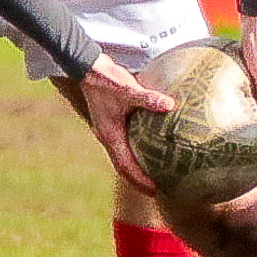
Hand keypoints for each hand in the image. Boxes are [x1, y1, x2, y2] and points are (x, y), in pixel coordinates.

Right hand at [77, 51, 174, 191]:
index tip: (155, 190)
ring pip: (122, 154)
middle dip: (138, 179)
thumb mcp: (128, 89)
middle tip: (157, 188)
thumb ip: (148, 98)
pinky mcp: (110, 120)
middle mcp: (107, 136)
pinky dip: (134, 150)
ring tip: (153, 171)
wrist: (86, 66)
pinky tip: (148, 145)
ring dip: (136, 165)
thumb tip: (170, 105)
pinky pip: (123, 142)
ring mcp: (107, 128)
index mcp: (110, 135)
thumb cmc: (105, 79)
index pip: (125, 166)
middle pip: (123, 165)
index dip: (140, 180)